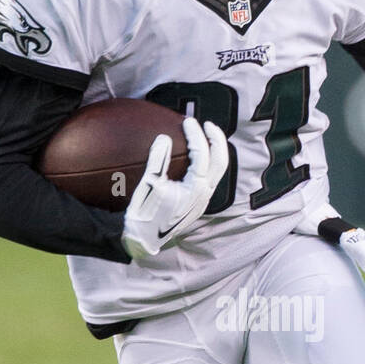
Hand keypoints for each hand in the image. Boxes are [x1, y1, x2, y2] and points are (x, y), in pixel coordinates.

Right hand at [123, 116, 227, 259]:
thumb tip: (164, 138)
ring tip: (206, 137)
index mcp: (194, 189)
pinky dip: (208, 163)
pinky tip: (197, 157)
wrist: (144, 241)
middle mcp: (204, 195)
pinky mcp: (198, 204)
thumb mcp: (148, 185)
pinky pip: (210, 178)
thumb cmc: (144, 214)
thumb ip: (158, 160)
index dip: (196, 136)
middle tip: (207, 124)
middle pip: (220, 162)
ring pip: (218, 171)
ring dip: (215, 152)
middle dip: (217, 140)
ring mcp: (203, 201)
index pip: (201, 155)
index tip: (188, 122)